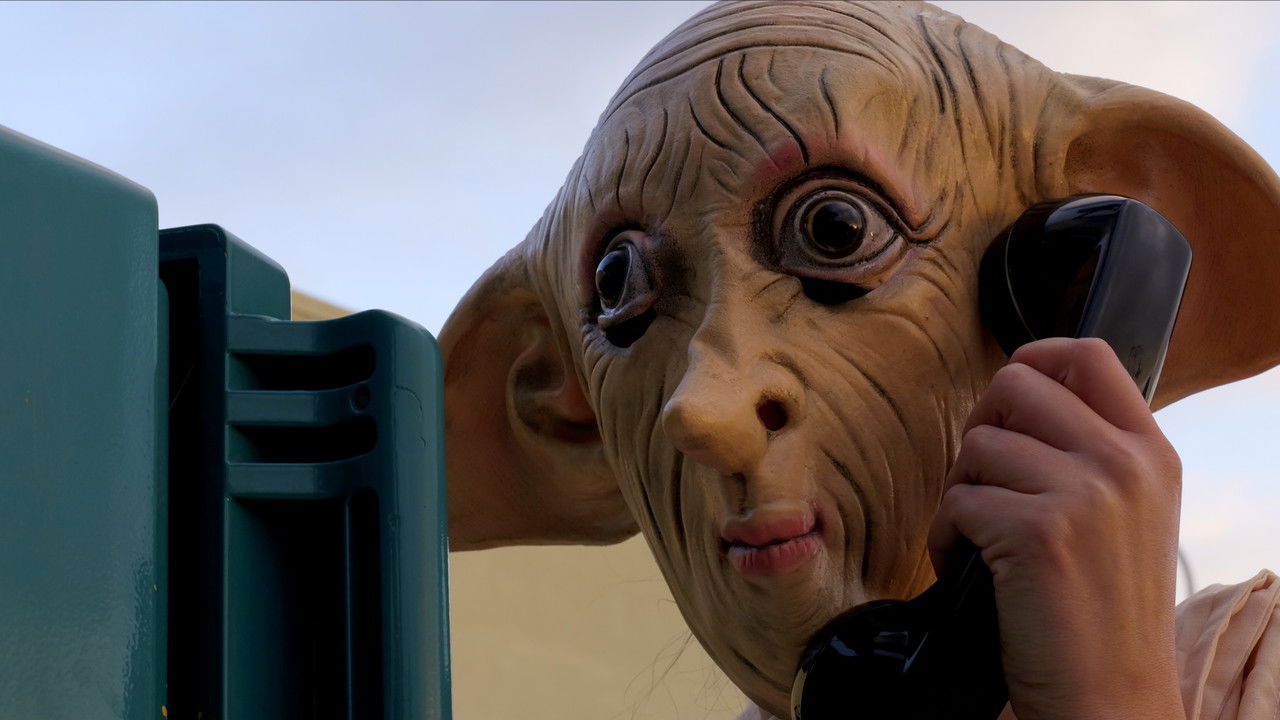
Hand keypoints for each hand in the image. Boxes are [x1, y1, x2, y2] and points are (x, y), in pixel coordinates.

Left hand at [929, 338, 1184, 719]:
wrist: (1112, 696)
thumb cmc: (1101, 611)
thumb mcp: (1125, 515)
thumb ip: (1088, 454)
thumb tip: (1016, 399)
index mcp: (1150, 452)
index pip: (1088, 355)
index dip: (1033, 358)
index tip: (1006, 401)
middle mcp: (1124, 463)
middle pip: (1016, 383)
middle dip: (980, 427)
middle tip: (980, 479)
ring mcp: (1084, 494)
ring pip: (977, 444)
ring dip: (959, 489)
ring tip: (977, 536)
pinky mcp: (1037, 531)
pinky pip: (956, 501)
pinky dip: (944, 536)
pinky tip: (965, 566)